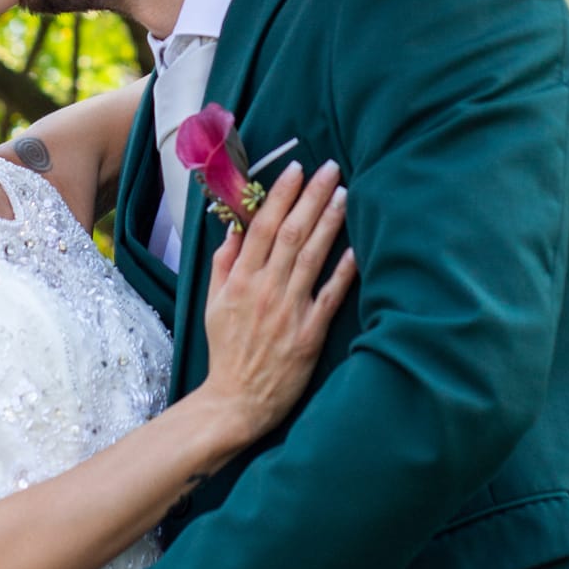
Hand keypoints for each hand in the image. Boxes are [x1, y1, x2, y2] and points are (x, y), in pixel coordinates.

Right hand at [200, 158, 354, 446]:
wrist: (236, 401)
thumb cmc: (227, 351)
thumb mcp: (212, 305)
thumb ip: (223, 265)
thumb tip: (233, 230)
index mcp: (240, 280)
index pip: (262, 227)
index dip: (280, 195)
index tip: (295, 168)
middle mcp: (265, 290)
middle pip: (291, 233)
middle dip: (311, 196)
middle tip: (329, 167)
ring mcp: (289, 311)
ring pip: (311, 257)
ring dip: (329, 222)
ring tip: (344, 193)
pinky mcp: (309, 334)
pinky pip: (330, 296)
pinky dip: (342, 271)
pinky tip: (356, 248)